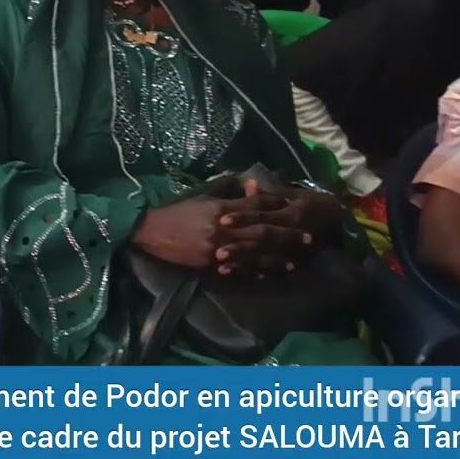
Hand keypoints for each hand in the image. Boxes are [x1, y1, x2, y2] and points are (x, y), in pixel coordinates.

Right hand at [134, 193, 286, 268]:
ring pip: (255, 253)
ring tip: (295, 261)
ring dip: (277, 258)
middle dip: (286, 235)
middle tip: (307, 238)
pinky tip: (269, 273)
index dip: (277, 207)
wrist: (152, 231)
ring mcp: (218, 247)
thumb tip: (253, 186)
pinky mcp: (211, 262)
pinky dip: (255, 271)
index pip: (256, 206)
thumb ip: (230, 194)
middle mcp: (223, 227)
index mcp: (222, 208)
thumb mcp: (204, 197)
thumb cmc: (178, 212)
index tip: (295, 210)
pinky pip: (238, 268)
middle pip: (262, 230)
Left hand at [214, 182, 338, 275]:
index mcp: (289, 212)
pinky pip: (271, 269)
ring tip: (221, 266)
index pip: (262, 214)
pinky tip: (236, 274)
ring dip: (244, 262)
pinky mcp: (292, 261)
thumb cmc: (308, 202)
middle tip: (217, 251)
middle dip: (240, 246)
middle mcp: (291, 232)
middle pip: (262, 239)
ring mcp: (293, 249)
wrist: (337, 220)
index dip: (243, 217)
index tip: (223, 220)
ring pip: (265, 257)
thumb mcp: (290, 194)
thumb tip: (248, 183)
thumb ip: (268, 193)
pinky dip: (253, 272)